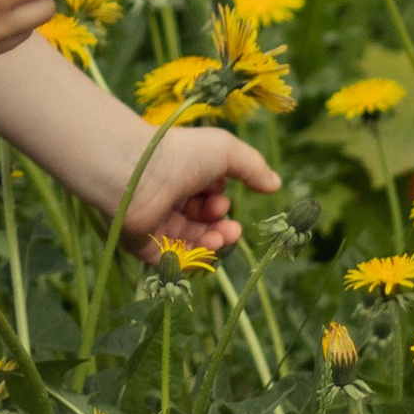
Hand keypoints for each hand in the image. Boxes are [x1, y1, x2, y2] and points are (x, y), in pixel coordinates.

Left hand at [119, 123, 279, 263]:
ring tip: (218, 238)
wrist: (138, 172)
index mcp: (184, 177)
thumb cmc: (181, 154)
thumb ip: (253, 168)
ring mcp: (156, 224)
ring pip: (191, 244)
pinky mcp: (143, 245)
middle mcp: (170, 201)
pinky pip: (171, 262)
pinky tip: (204, 251)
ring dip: (212, 244)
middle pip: (203, 225)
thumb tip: (275, 184)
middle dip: (222, 229)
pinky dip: (192, 261)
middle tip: (229, 229)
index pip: (208, 200)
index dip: (220, 203)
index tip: (221, 198)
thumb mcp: (227, 152)